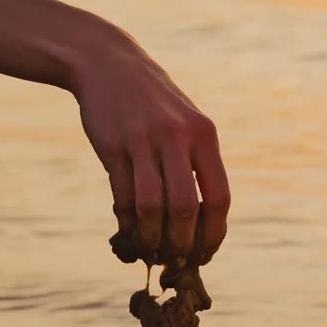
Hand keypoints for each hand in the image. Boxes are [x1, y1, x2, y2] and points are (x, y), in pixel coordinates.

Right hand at [72, 38, 229, 265]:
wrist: (108, 64)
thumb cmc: (153, 104)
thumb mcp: (185, 124)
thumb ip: (195, 166)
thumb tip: (200, 226)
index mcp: (203, 136)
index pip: (218, 198)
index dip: (212, 235)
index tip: (204, 255)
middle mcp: (177, 138)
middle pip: (185, 209)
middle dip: (181, 245)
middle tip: (174, 262)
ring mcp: (143, 142)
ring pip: (152, 208)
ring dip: (152, 239)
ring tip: (151, 253)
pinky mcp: (113, 147)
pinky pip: (122, 198)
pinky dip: (127, 224)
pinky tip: (129, 234)